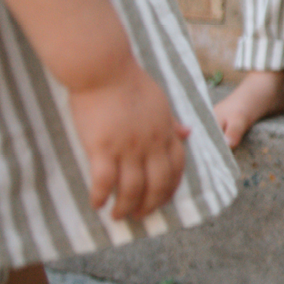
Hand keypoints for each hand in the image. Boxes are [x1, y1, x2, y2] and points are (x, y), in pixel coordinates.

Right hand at [69, 57, 189, 219]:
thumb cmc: (128, 80)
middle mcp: (150, 143)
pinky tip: (96, 204)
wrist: (103, 67)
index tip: (162, 199)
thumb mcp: (159, 100)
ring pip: (132, 189)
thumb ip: (171, 121)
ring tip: (118, 216)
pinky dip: (101, 196)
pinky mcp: (102, 147)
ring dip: (126, 207)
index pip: (177, 166)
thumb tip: (187, 133)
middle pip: (158, 184)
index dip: (171, 187)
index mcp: (165, 131)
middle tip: (140, 215)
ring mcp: (128, 147)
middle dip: (151, 204)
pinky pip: (105, 181)